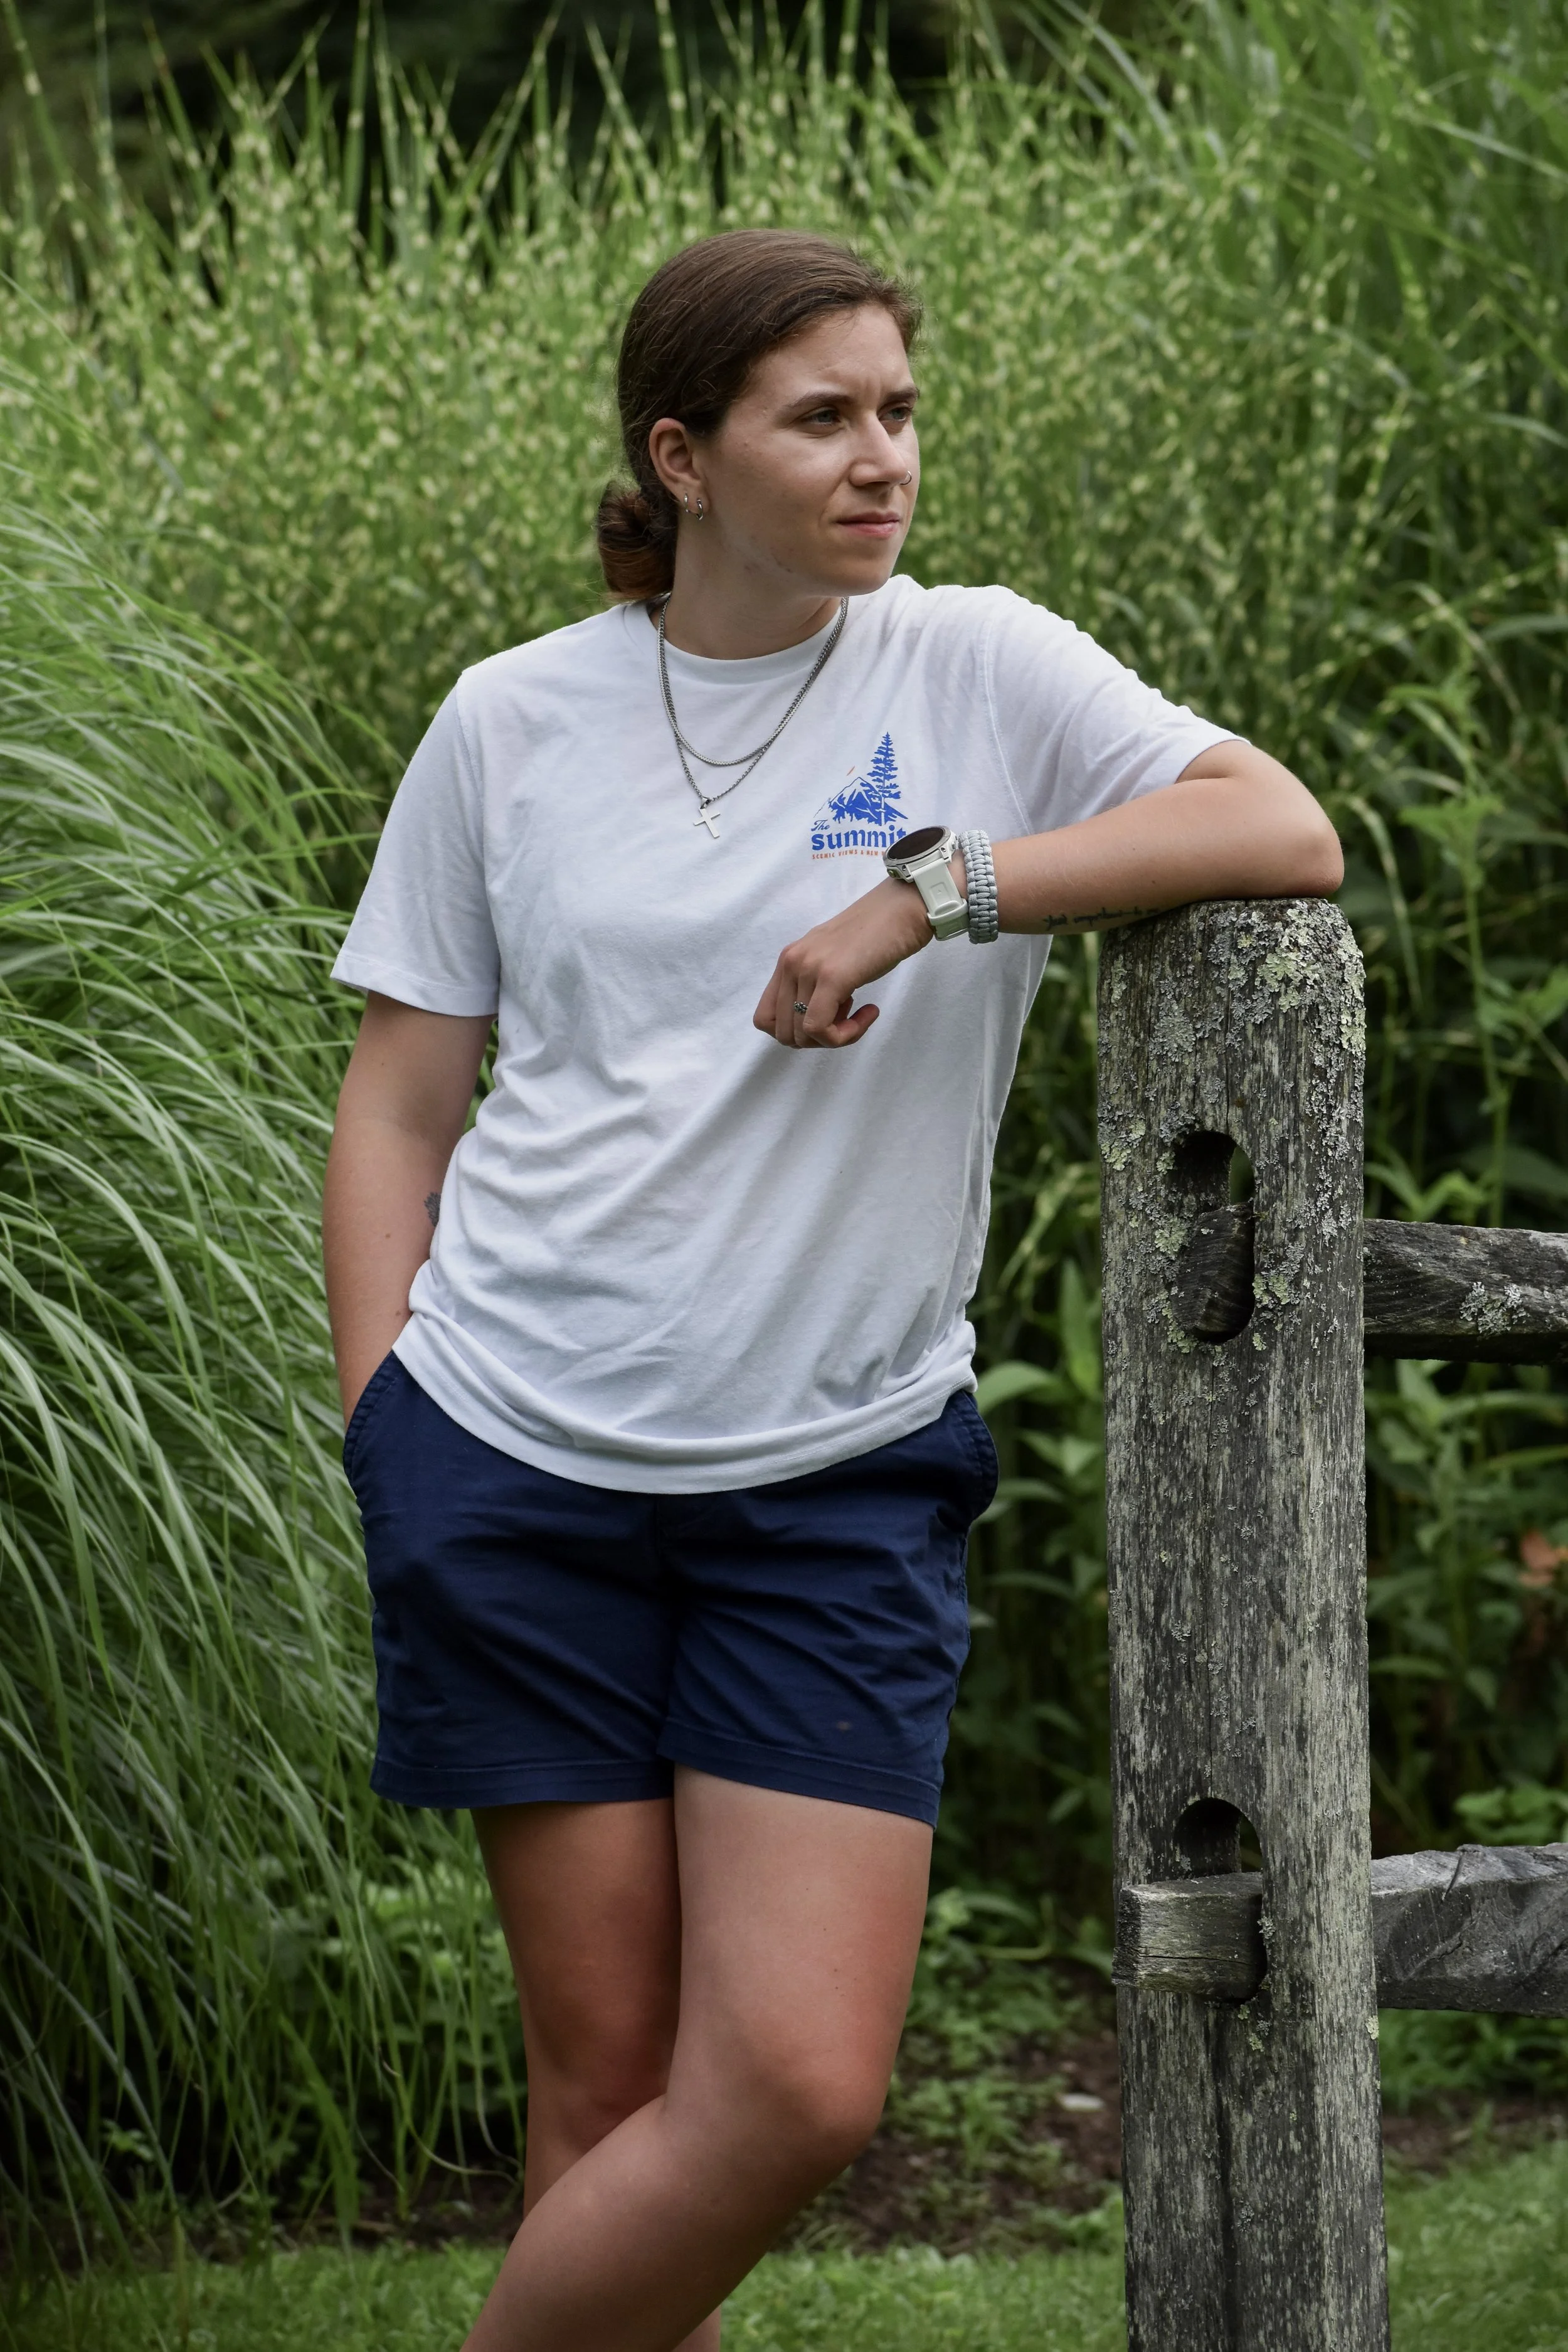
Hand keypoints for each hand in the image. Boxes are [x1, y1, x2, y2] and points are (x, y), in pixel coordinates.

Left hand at [754, 876, 931, 1047]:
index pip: (764, 1018)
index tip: (826, 1020)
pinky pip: (820, 1029)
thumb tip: (812, 1025)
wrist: (904, 909)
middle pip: (784, 1033)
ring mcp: (809, 969)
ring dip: (836, 1037)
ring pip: (803, 1035)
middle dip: (817, 1040)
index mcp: (788, 960)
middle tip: (847, 1020)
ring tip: (860, 1012)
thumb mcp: (832, 961)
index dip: (794, 1032)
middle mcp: (791, 963)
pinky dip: (846, 1034)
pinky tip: (870, 1011)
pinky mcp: (832, 977)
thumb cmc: (877, 936)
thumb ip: (814, 985)